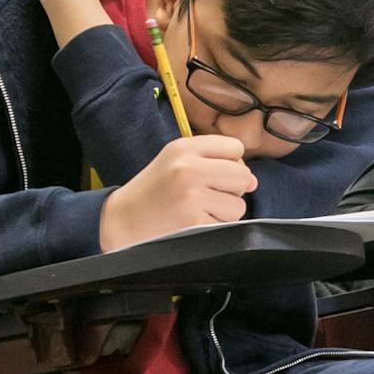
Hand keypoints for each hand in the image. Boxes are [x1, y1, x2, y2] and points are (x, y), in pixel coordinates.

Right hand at [98, 135, 256, 251]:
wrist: (121, 220)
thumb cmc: (153, 191)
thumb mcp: (175, 162)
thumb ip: (214, 162)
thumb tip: (252, 181)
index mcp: (184, 147)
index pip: (235, 147)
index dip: (232, 163)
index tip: (215, 174)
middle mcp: (188, 168)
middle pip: (242, 175)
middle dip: (232, 189)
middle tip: (208, 195)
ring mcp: (192, 196)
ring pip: (238, 204)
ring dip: (224, 212)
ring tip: (198, 210)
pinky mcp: (193, 221)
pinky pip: (227, 224)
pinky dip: (215, 226)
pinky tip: (194, 222)